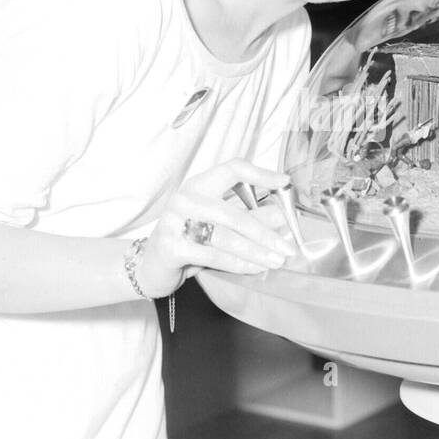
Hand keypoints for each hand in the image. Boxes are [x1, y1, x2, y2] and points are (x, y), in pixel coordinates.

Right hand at [136, 159, 296, 297]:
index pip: (232, 169)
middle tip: (287, 248)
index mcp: (199, 185)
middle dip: (264, 233)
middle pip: (233, 212)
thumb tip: (281, 217)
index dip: (260, 174)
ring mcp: (174, 221)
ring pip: (225, 236)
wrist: (151, 266)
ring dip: (255, 251)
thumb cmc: (190, 241)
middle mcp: (185, 198)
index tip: (285, 183)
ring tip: (276, 261)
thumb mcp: (221, 227)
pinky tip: (255, 268)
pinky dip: (237, 263)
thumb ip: (249, 217)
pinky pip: (212, 255)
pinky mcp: (171, 246)